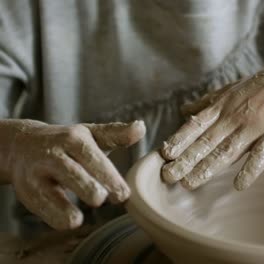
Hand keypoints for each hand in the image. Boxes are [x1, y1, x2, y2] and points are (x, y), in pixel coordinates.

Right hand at [2, 120, 145, 229]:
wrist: (21, 145)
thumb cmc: (67, 142)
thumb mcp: (90, 134)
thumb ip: (116, 134)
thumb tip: (141, 127)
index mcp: (73, 139)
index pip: (93, 159)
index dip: (110, 179)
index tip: (123, 195)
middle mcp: (53, 155)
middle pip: (73, 175)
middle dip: (89, 190)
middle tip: (101, 200)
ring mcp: (37, 174)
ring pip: (51, 194)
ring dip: (66, 209)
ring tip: (78, 218)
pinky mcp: (27, 192)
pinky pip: (42, 209)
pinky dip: (55, 218)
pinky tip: (69, 221)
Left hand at [161, 50, 263, 189]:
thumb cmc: (262, 86)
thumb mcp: (230, 90)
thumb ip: (207, 103)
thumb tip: (183, 111)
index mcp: (223, 107)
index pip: (196, 126)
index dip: (179, 140)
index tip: (162, 155)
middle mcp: (235, 117)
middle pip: (207, 141)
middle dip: (185, 159)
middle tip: (167, 177)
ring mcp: (256, 126)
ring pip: (228, 149)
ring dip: (208, 167)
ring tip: (190, 183)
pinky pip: (262, 154)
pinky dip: (251, 169)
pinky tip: (239, 184)